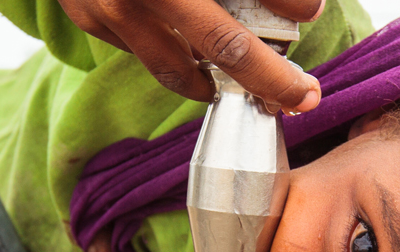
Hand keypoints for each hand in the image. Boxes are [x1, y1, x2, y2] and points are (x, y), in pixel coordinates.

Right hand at [57, 0, 323, 112]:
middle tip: (304, 95)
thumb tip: (297, 0)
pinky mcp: (89, 18)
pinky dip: (175, 57)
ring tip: (246, 89)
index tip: (310, 10)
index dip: (296, 4)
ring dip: (218, 84)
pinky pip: (143, 52)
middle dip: (273, 79)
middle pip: (226, 45)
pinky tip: (192, 51)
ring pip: (179, 68)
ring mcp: (114, 5)